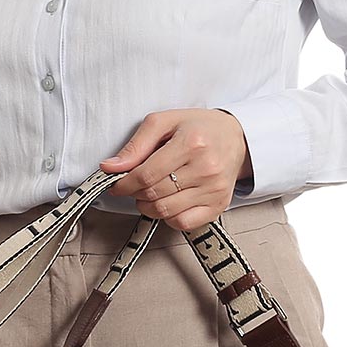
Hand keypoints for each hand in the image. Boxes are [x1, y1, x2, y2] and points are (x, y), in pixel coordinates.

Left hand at [99, 108, 252, 228]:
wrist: (236, 138)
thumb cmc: (198, 128)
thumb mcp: (164, 122)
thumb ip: (136, 145)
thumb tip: (110, 167)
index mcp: (191, 143)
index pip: (146, 175)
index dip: (124, 184)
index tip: (116, 184)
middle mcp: (206, 168)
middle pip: (154, 194)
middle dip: (135, 193)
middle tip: (134, 185)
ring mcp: (214, 190)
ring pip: (165, 211)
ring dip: (148, 206)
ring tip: (150, 192)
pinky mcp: (218, 206)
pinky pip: (183, 223)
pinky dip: (168, 217)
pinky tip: (168, 202)